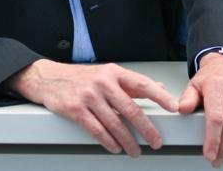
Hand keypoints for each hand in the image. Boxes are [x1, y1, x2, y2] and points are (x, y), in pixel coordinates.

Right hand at [9, 60, 177, 155]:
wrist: (49, 78)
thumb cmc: (81, 77)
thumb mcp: (108, 74)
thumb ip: (132, 83)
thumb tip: (159, 87)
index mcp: (114, 72)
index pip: (142, 84)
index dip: (160, 96)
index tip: (173, 106)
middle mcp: (103, 83)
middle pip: (130, 109)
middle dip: (146, 129)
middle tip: (156, 141)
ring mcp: (88, 96)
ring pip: (114, 124)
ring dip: (127, 141)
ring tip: (135, 150)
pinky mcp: (75, 109)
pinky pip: (97, 130)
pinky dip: (108, 142)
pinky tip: (115, 147)